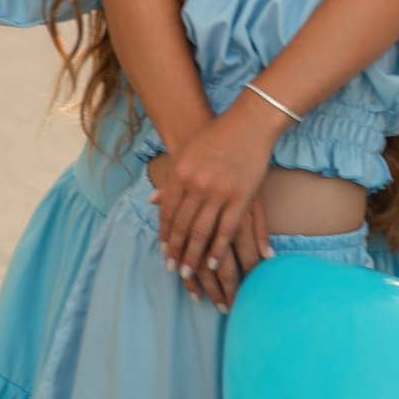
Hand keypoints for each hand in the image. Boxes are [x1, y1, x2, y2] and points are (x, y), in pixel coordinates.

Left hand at [150, 93, 281, 286]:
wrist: (247, 123)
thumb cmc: (215, 136)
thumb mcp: (186, 154)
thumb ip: (171, 179)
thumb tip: (152, 200)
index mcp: (180, 174)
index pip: (168, 212)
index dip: (165, 235)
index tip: (164, 253)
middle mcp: (196, 185)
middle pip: (182, 226)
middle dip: (176, 252)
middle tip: (173, 271)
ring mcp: (219, 192)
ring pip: (202, 233)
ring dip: (194, 257)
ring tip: (190, 275)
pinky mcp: (242, 197)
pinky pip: (227, 229)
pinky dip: (219, 248)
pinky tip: (213, 262)